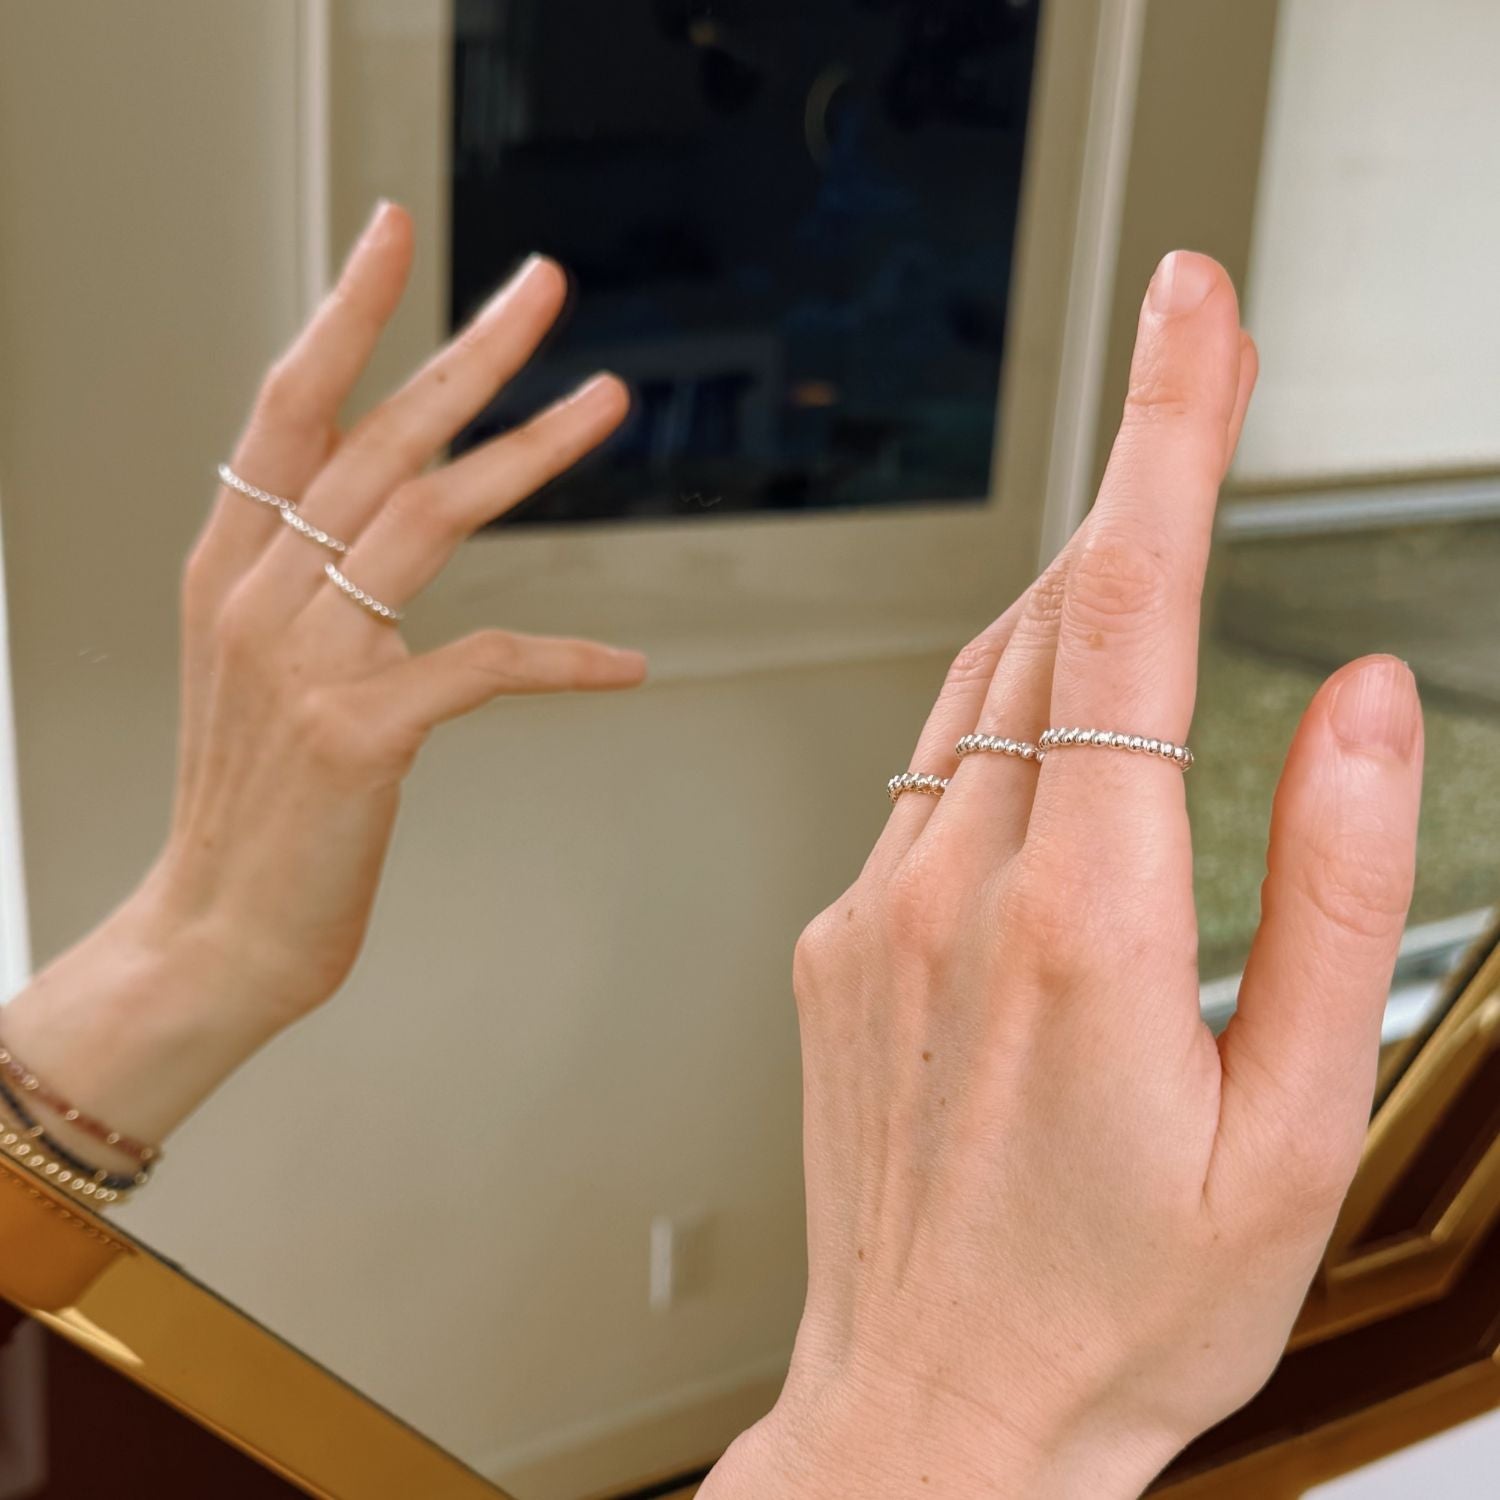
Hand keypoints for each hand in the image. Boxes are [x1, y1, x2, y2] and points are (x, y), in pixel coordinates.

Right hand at [2, 203, 643, 1141]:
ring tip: (609, 401)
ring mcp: (305, 661)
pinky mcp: (359, 733)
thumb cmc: (255, 798)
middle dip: (467, 352)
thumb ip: (304, 572)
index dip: (343, 314)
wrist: (218, 928)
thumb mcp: (255, 661)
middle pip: (375, 438)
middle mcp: (257, 592)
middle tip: (543, 286)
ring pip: (431, 520)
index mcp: (228, 564)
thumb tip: (382, 501)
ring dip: (530, 453)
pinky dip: (564, 658)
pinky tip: (627, 664)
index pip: (285, 407)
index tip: (391, 234)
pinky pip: (485, 664)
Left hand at [705, 253, 1422, 1497]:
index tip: (1191, 313)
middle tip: (1192, 377)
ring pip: (978, 685)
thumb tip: (1359, 700)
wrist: (935, 1410)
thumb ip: (1334, 892)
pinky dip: (1003, 716)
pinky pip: (927, 775)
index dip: (1169, 438)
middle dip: (1130, 484)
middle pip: (1049, 621)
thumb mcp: (1290, 1128)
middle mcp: (955, 891)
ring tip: (1146, 532)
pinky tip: (1058, 739)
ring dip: (1069, 593)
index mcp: (1087, 927)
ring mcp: (876, 909)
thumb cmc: (1117, 1307)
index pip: (1129, 614)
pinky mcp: (837, 939)